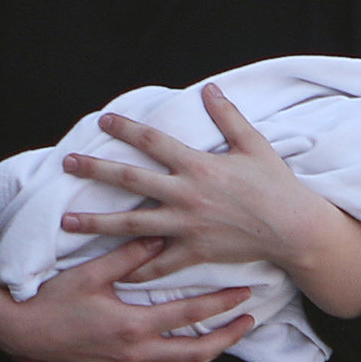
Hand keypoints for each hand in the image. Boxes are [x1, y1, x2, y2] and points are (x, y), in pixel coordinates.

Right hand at [0, 241, 255, 361]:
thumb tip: (161, 233)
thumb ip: (130, 255)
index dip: (221, 305)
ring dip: (204, 356)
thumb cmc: (54, 299)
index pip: (190, 317)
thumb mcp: (92, 273)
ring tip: (224, 338)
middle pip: (195, 354)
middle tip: (248, 323)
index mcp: (132, 327)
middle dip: (226, 339)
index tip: (245, 295)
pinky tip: (183, 350)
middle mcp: (133, 356)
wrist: (20, 331)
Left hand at [56, 84, 360, 317]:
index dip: (126, 128)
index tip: (103, 120)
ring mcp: (187, 226)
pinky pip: (158, 264)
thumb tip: (209, 89)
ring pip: (132, 224)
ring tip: (68, 220)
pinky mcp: (195, 252)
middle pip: (131, 179)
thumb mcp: (253, 144)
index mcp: (198, 165)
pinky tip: (112, 272)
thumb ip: (227, 117)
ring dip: (97, 222)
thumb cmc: (276, 184)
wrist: (293, 228)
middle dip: (96, 169)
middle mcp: (187, 194)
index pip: (153, 141)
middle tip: (67, 163)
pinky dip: (135, 269)